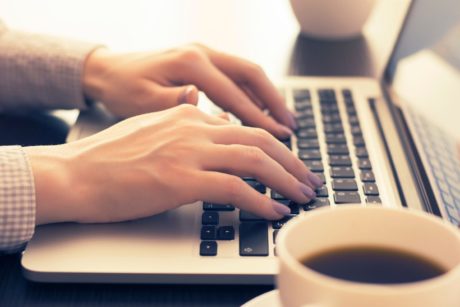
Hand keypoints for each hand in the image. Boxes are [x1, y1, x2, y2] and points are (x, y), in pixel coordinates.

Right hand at [25, 105, 321, 224]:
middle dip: (290, 161)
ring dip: (284, 179)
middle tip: (308, 179)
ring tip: (301, 196)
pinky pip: (235, 188)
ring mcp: (188, 151)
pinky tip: (274, 212)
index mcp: (187, 113)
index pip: (243, 126)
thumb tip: (219, 131)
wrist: (75, 174)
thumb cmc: (109, 159)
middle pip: (258, 139)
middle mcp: (193, 126)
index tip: (287, 162)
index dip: (272, 146)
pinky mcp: (181, 179)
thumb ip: (189, 131)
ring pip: (254, 159)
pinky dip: (260, 201)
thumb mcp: (154, 132)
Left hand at [83, 44, 295, 138]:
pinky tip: (258, 112)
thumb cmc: (121, 90)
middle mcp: (202, 53)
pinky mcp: (201, 60)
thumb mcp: (143, 102)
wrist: (105, 70)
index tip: (279, 140)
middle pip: (252, 75)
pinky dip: (251, 93)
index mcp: (191, 64)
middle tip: (291, 129)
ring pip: (247, 73)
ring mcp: (203, 53)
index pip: (235, 94)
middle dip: (275, 103)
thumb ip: (178, 105)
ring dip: (268, 96)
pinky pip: (235, 75)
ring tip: (284, 122)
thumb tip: (211, 111)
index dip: (259, 119)